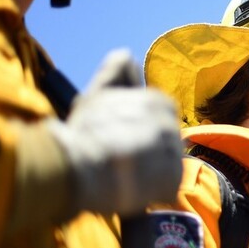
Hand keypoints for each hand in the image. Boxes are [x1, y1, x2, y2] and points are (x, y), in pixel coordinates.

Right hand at [48, 49, 182, 214]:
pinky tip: (132, 191)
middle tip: (122, 162)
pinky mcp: (172, 179)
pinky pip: (167, 188)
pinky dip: (152, 193)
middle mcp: (169, 123)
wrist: (76, 166)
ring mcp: (173, 151)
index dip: (141, 132)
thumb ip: (115, 73)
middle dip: (148, 154)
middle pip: (166, 143)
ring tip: (125, 178)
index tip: (122, 140)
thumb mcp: (97, 93)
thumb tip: (126, 54)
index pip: (161, 118)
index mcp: (156, 101)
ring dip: (150, 175)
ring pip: (166, 166)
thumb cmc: (82, 131)